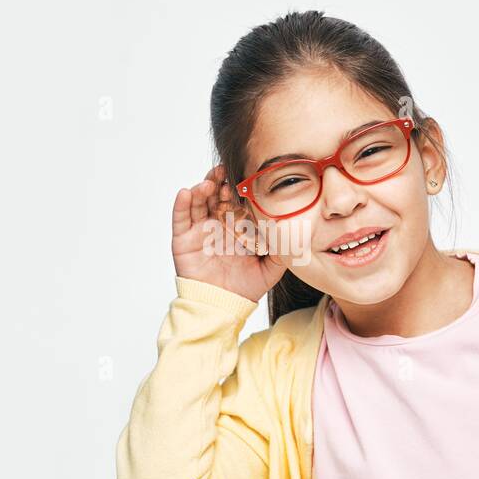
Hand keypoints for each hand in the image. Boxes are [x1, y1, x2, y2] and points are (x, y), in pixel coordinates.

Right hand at [171, 164, 287, 303]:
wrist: (224, 306)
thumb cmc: (246, 287)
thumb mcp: (271, 267)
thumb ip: (283, 250)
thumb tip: (298, 232)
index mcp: (236, 225)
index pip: (237, 199)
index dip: (239, 186)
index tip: (245, 174)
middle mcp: (216, 223)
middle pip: (215, 194)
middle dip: (219, 181)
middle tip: (225, 172)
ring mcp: (198, 229)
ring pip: (197, 201)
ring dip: (201, 188)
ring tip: (208, 183)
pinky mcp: (182, 239)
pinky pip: (180, 217)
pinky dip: (181, 203)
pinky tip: (186, 191)